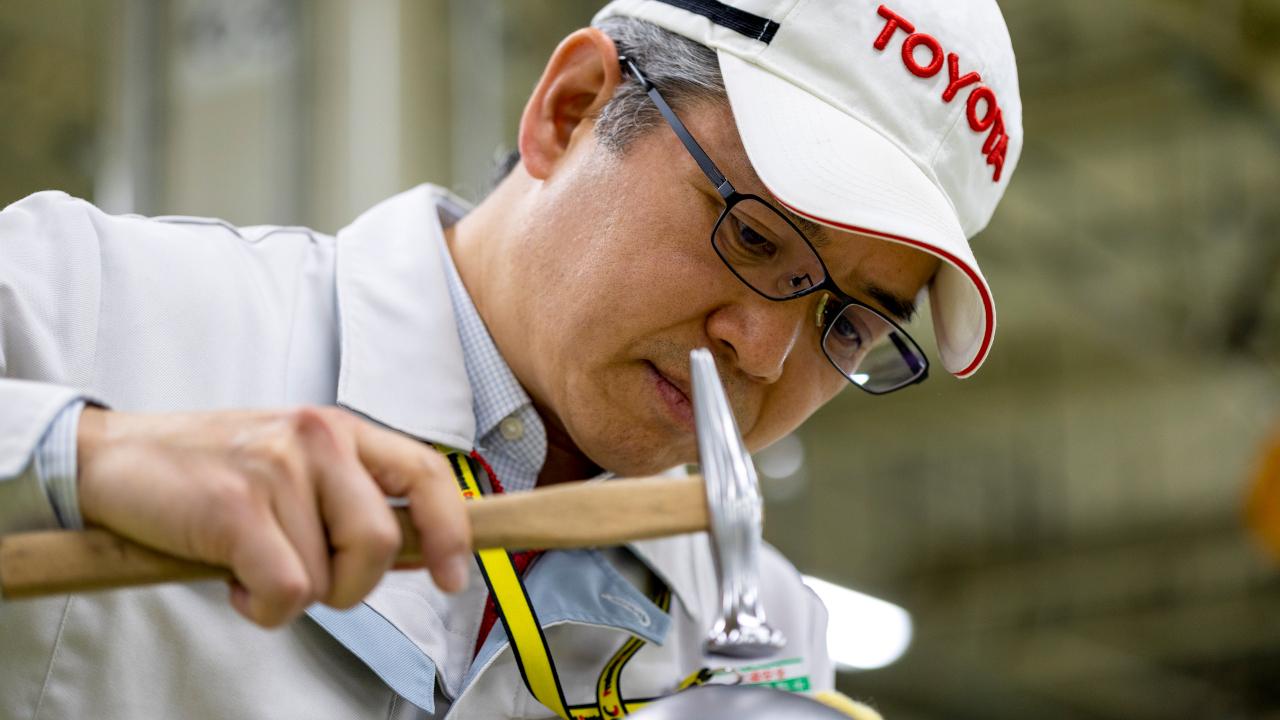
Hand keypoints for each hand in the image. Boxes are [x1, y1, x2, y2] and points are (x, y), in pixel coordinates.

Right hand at [75, 406, 471, 627]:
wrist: (110, 457)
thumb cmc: (208, 470)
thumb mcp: (293, 466)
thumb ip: (350, 497)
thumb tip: (417, 549)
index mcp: (339, 430)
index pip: (426, 473)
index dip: (451, 531)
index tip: (456, 575)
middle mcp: (317, 438)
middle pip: (382, 541)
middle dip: (352, 585)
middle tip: (309, 580)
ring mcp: (277, 469)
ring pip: (327, 575)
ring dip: (291, 594)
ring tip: (251, 563)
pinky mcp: (236, 507)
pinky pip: (287, 592)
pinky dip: (263, 608)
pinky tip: (235, 579)